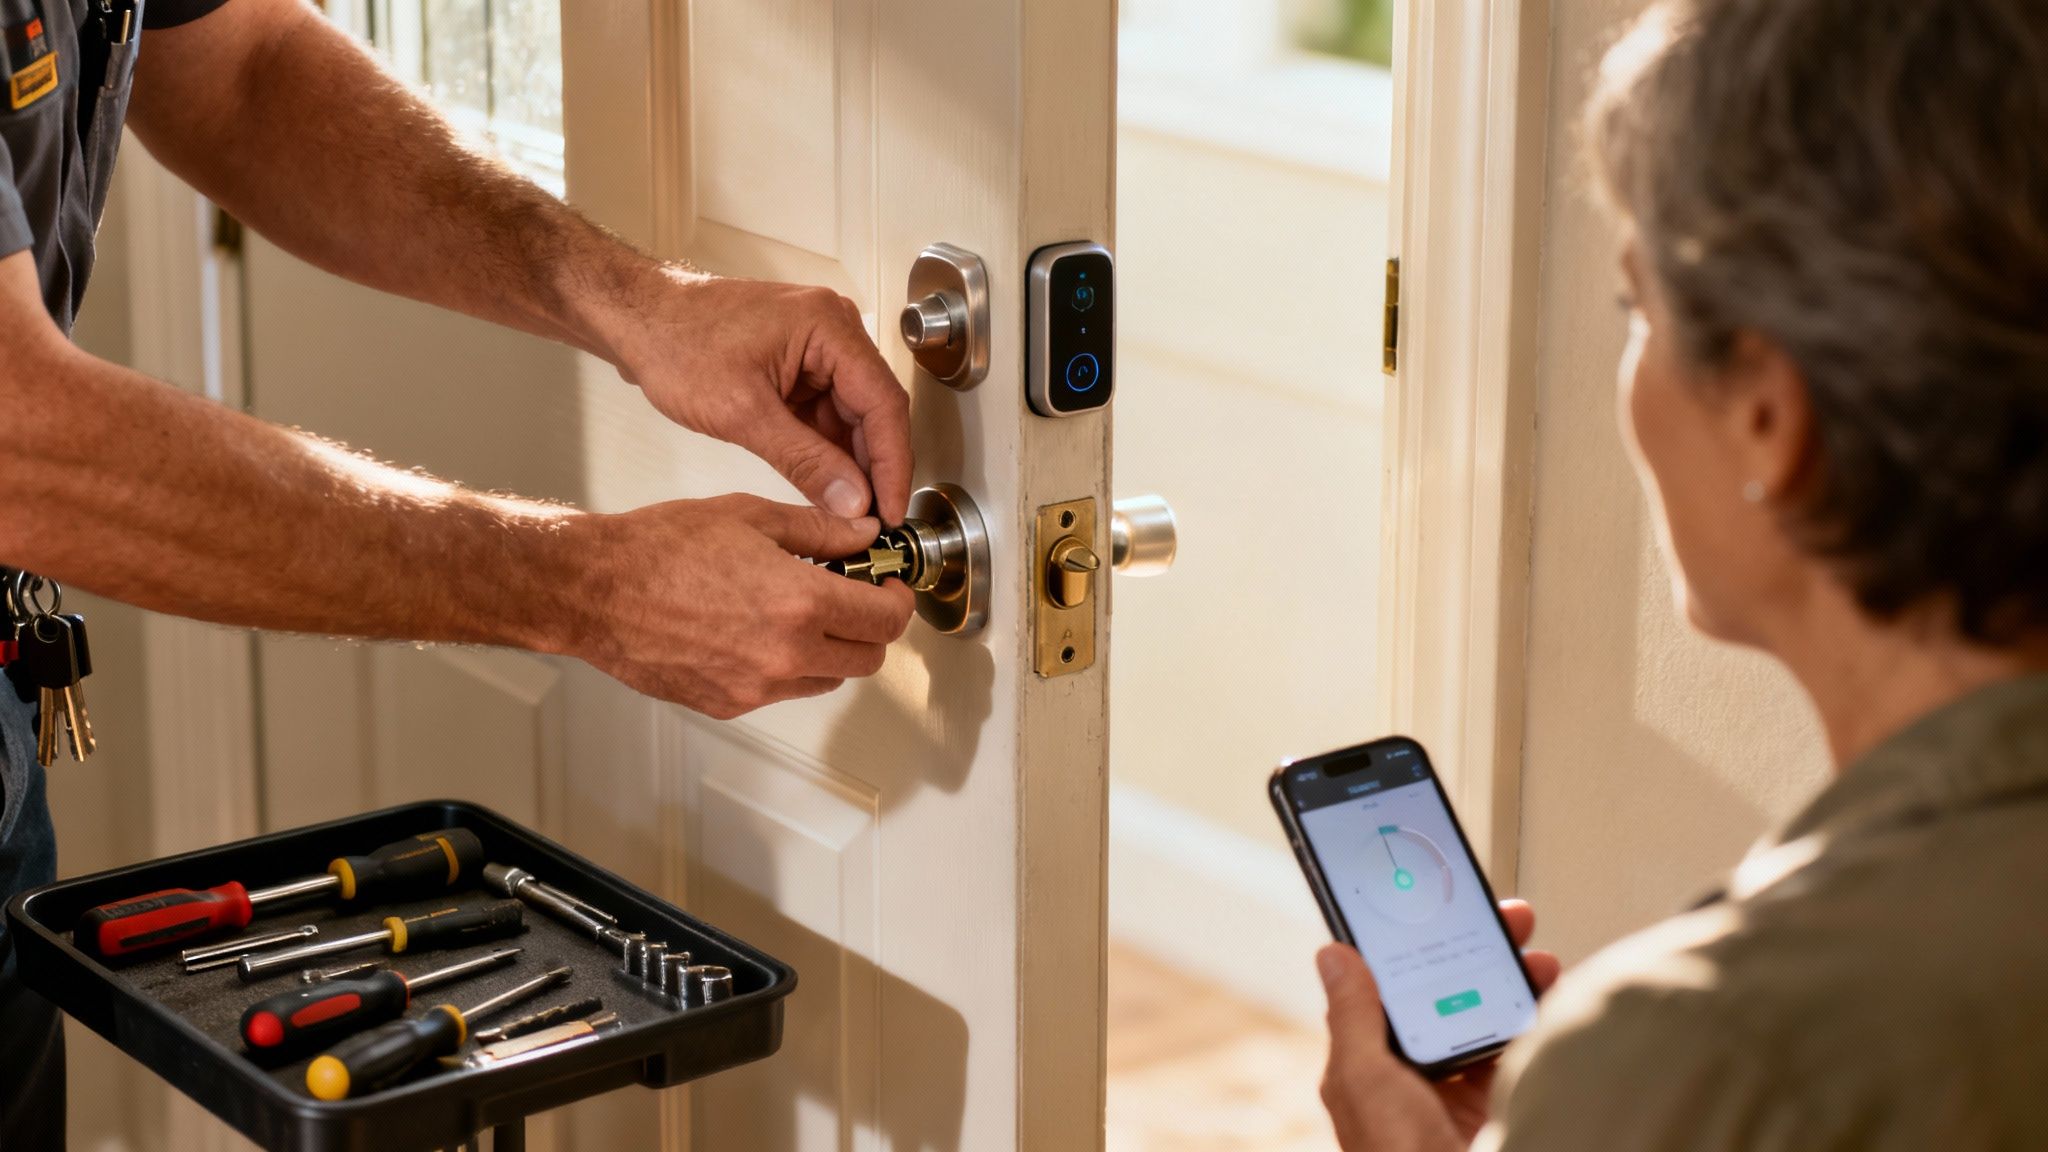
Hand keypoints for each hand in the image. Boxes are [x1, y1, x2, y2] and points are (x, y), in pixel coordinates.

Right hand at [555, 494, 913, 717]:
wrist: (595, 591)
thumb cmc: (661, 548)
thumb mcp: (750, 516)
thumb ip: (820, 530)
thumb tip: (865, 536)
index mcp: (800, 603)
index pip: (886, 619)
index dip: (898, 599)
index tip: (889, 584)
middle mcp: (785, 655)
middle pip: (867, 659)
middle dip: (871, 628)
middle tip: (856, 597)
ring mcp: (756, 688)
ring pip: (827, 680)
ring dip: (830, 649)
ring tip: (800, 611)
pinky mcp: (728, 704)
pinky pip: (780, 691)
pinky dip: (786, 666)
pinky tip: (758, 630)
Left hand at [605, 268, 912, 524]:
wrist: (635, 318)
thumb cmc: (675, 344)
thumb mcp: (742, 412)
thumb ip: (804, 460)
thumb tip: (852, 502)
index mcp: (829, 327)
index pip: (884, 403)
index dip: (893, 464)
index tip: (893, 511)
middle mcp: (833, 331)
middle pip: (873, 410)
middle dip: (874, 468)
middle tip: (874, 522)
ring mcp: (817, 347)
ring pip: (851, 416)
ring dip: (850, 463)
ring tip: (849, 513)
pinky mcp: (798, 364)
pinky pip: (826, 413)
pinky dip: (826, 450)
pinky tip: (826, 486)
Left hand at [1318, 899, 1562, 1148]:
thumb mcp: (1366, 1082)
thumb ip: (1354, 1018)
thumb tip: (1333, 955)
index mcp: (1369, 1067)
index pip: (1387, 988)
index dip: (1412, 946)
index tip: (1437, 909)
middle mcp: (1410, 1077)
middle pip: (1443, 995)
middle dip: (1476, 954)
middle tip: (1510, 922)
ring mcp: (1454, 1095)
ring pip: (1484, 1019)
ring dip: (1513, 983)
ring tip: (1539, 959)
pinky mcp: (1497, 1110)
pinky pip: (1515, 1055)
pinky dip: (1534, 1024)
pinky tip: (1549, 1001)